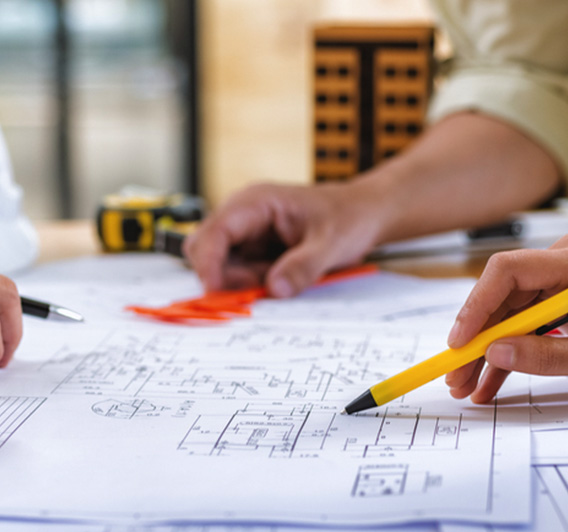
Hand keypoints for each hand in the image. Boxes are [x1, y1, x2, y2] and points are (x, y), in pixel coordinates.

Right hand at [184, 182, 383, 296]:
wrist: (363, 213)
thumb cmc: (349, 217)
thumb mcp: (332, 243)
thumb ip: (304, 266)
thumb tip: (276, 289)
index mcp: (256, 202)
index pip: (215, 231)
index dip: (208, 263)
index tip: (216, 292)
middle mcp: (243, 215)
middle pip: (205, 250)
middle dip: (223, 277)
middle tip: (257, 291)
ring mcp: (246, 233)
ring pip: (219, 266)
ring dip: (241, 284)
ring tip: (282, 280)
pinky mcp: (252, 250)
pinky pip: (237, 274)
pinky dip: (251, 285)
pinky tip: (280, 279)